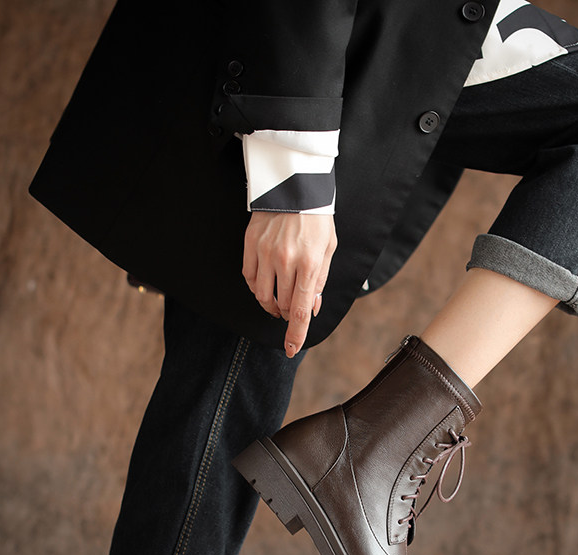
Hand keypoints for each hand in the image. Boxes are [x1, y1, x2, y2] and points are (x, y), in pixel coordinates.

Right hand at [242, 211, 336, 356]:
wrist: (294, 183)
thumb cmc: (316, 217)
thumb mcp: (328, 248)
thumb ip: (319, 280)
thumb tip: (311, 308)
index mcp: (309, 263)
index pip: (299, 308)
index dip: (295, 333)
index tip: (291, 348)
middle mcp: (285, 260)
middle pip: (281, 303)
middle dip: (285, 313)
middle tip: (290, 309)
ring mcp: (265, 252)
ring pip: (262, 294)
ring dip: (270, 304)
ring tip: (277, 300)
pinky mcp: (250, 244)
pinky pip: (249, 277)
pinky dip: (257, 288)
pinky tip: (265, 285)